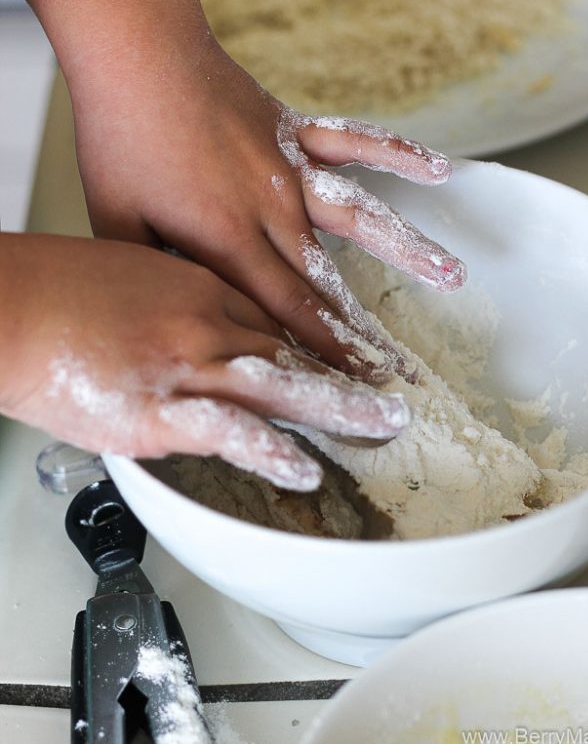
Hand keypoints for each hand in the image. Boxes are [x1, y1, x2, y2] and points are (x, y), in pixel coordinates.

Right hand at [0, 234, 409, 489]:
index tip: (351, 360)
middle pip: (292, 351)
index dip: (320, 344)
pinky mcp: (158, 410)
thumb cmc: (57, 287)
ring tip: (380, 427)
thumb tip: (197, 333)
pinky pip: (229, 432)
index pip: (276, 317)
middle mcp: (204, 322)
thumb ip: (173, 304)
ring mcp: (185, 366)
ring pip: (279, 385)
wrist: (12, 305)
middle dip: (349, 376)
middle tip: (393, 395)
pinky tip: (303, 470)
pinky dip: (270, 452)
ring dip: (336, 409)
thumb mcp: (131, 274)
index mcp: (198, 287)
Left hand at [72, 34, 465, 381]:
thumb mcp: (116, 222)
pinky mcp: (295, 130)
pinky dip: (397, 154)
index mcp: (227, 239)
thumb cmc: (119, 139)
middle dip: (367, 331)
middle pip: (328, 281)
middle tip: (404, 368)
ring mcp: (290, 166)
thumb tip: (178, 316)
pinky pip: (355, 141)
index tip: (357, 383)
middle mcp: (272, 208)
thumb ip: (156, 275)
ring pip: (360, 217)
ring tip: (454, 273)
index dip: (325, 352)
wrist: (136, 52)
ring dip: (408, 248)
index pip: (287, 311)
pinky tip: (439, 169)